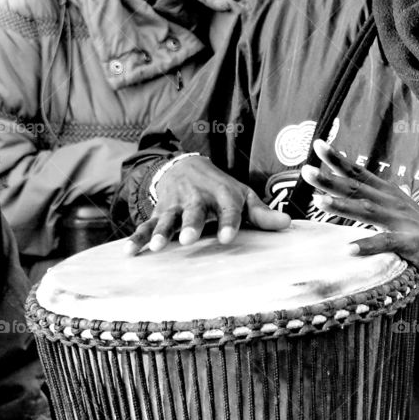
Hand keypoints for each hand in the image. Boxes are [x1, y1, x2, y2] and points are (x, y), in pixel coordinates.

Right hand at [128, 154, 289, 253]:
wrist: (187, 166)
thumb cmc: (221, 189)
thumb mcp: (243, 197)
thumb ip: (262, 213)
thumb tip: (288, 224)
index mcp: (222, 195)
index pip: (227, 209)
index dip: (228, 222)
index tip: (227, 238)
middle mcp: (197, 199)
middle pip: (194, 212)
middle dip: (190, 224)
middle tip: (188, 239)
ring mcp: (175, 205)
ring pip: (167, 218)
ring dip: (160, 231)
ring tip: (156, 246)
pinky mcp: (158, 211)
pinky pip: (145, 224)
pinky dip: (137, 238)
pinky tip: (130, 253)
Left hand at [302, 140, 418, 291]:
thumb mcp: (399, 215)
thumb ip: (378, 204)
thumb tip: (358, 195)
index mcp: (389, 196)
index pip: (360, 174)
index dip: (339, 160)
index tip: (317, 144)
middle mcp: (394, 205)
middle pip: (358, 189)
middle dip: (331, 179)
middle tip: (306, 169)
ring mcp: (404, 223)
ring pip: (369, 211)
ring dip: (343, 206)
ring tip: (319, 202)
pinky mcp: (413, 244)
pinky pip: (388, 244)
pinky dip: (369, 245)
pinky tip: (349, 248)